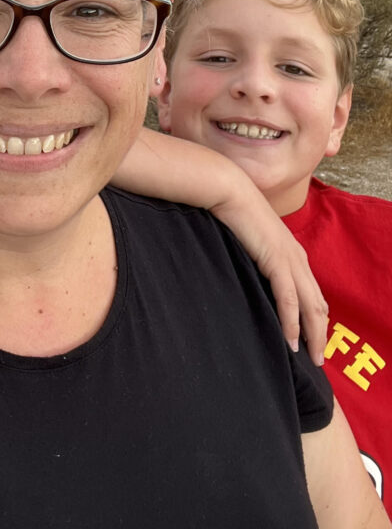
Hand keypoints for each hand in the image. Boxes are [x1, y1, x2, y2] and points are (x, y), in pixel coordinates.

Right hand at [212, 193, 327, 364]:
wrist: (229, 191)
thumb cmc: (234, 214)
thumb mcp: (251, 240)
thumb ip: (257, 258)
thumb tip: (249, 277)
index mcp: (293, 253)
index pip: (313, 293)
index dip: (315, 318)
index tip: (312, 339)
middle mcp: (298, 258)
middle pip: (318, 304)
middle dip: (320, 333)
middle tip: (317, 358)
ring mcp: (290, 260)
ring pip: (310, 306)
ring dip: (312, 334)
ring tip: (310, 357)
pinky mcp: (277, 260)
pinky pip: (289, 299)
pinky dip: (292, 321)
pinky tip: (291, 340)